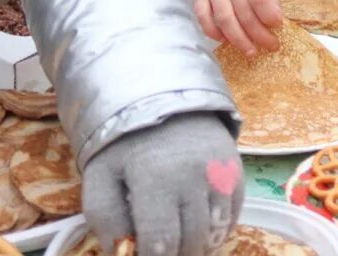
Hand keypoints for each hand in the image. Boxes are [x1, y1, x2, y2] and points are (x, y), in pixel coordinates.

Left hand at [82, 112, 244, 255]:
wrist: (164, 97)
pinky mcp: (236, 169)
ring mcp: (220, 172)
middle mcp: (194, 175)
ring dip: (196, 246)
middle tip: (159, 248)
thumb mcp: (101, 173)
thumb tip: (120, 252)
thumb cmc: (127, 141)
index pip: (161, 242)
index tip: (143, 255)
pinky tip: (197, 226)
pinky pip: (233, 216)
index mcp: (155, 175)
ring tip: (177, 240)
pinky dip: (217, 231)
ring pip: (215, 233)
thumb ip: (105, 218)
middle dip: (173, 254)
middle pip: (190, 241)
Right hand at [190, 0, 282, 55]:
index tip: (278, 26)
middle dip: (258, 34)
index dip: (269, 15)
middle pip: (243, 12)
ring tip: (251, 52)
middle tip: (270, 46)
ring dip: (238, 39)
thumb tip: (275, 20)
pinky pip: (203, 18)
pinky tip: (226, 41)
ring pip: (224, 19)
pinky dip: (213, 33)